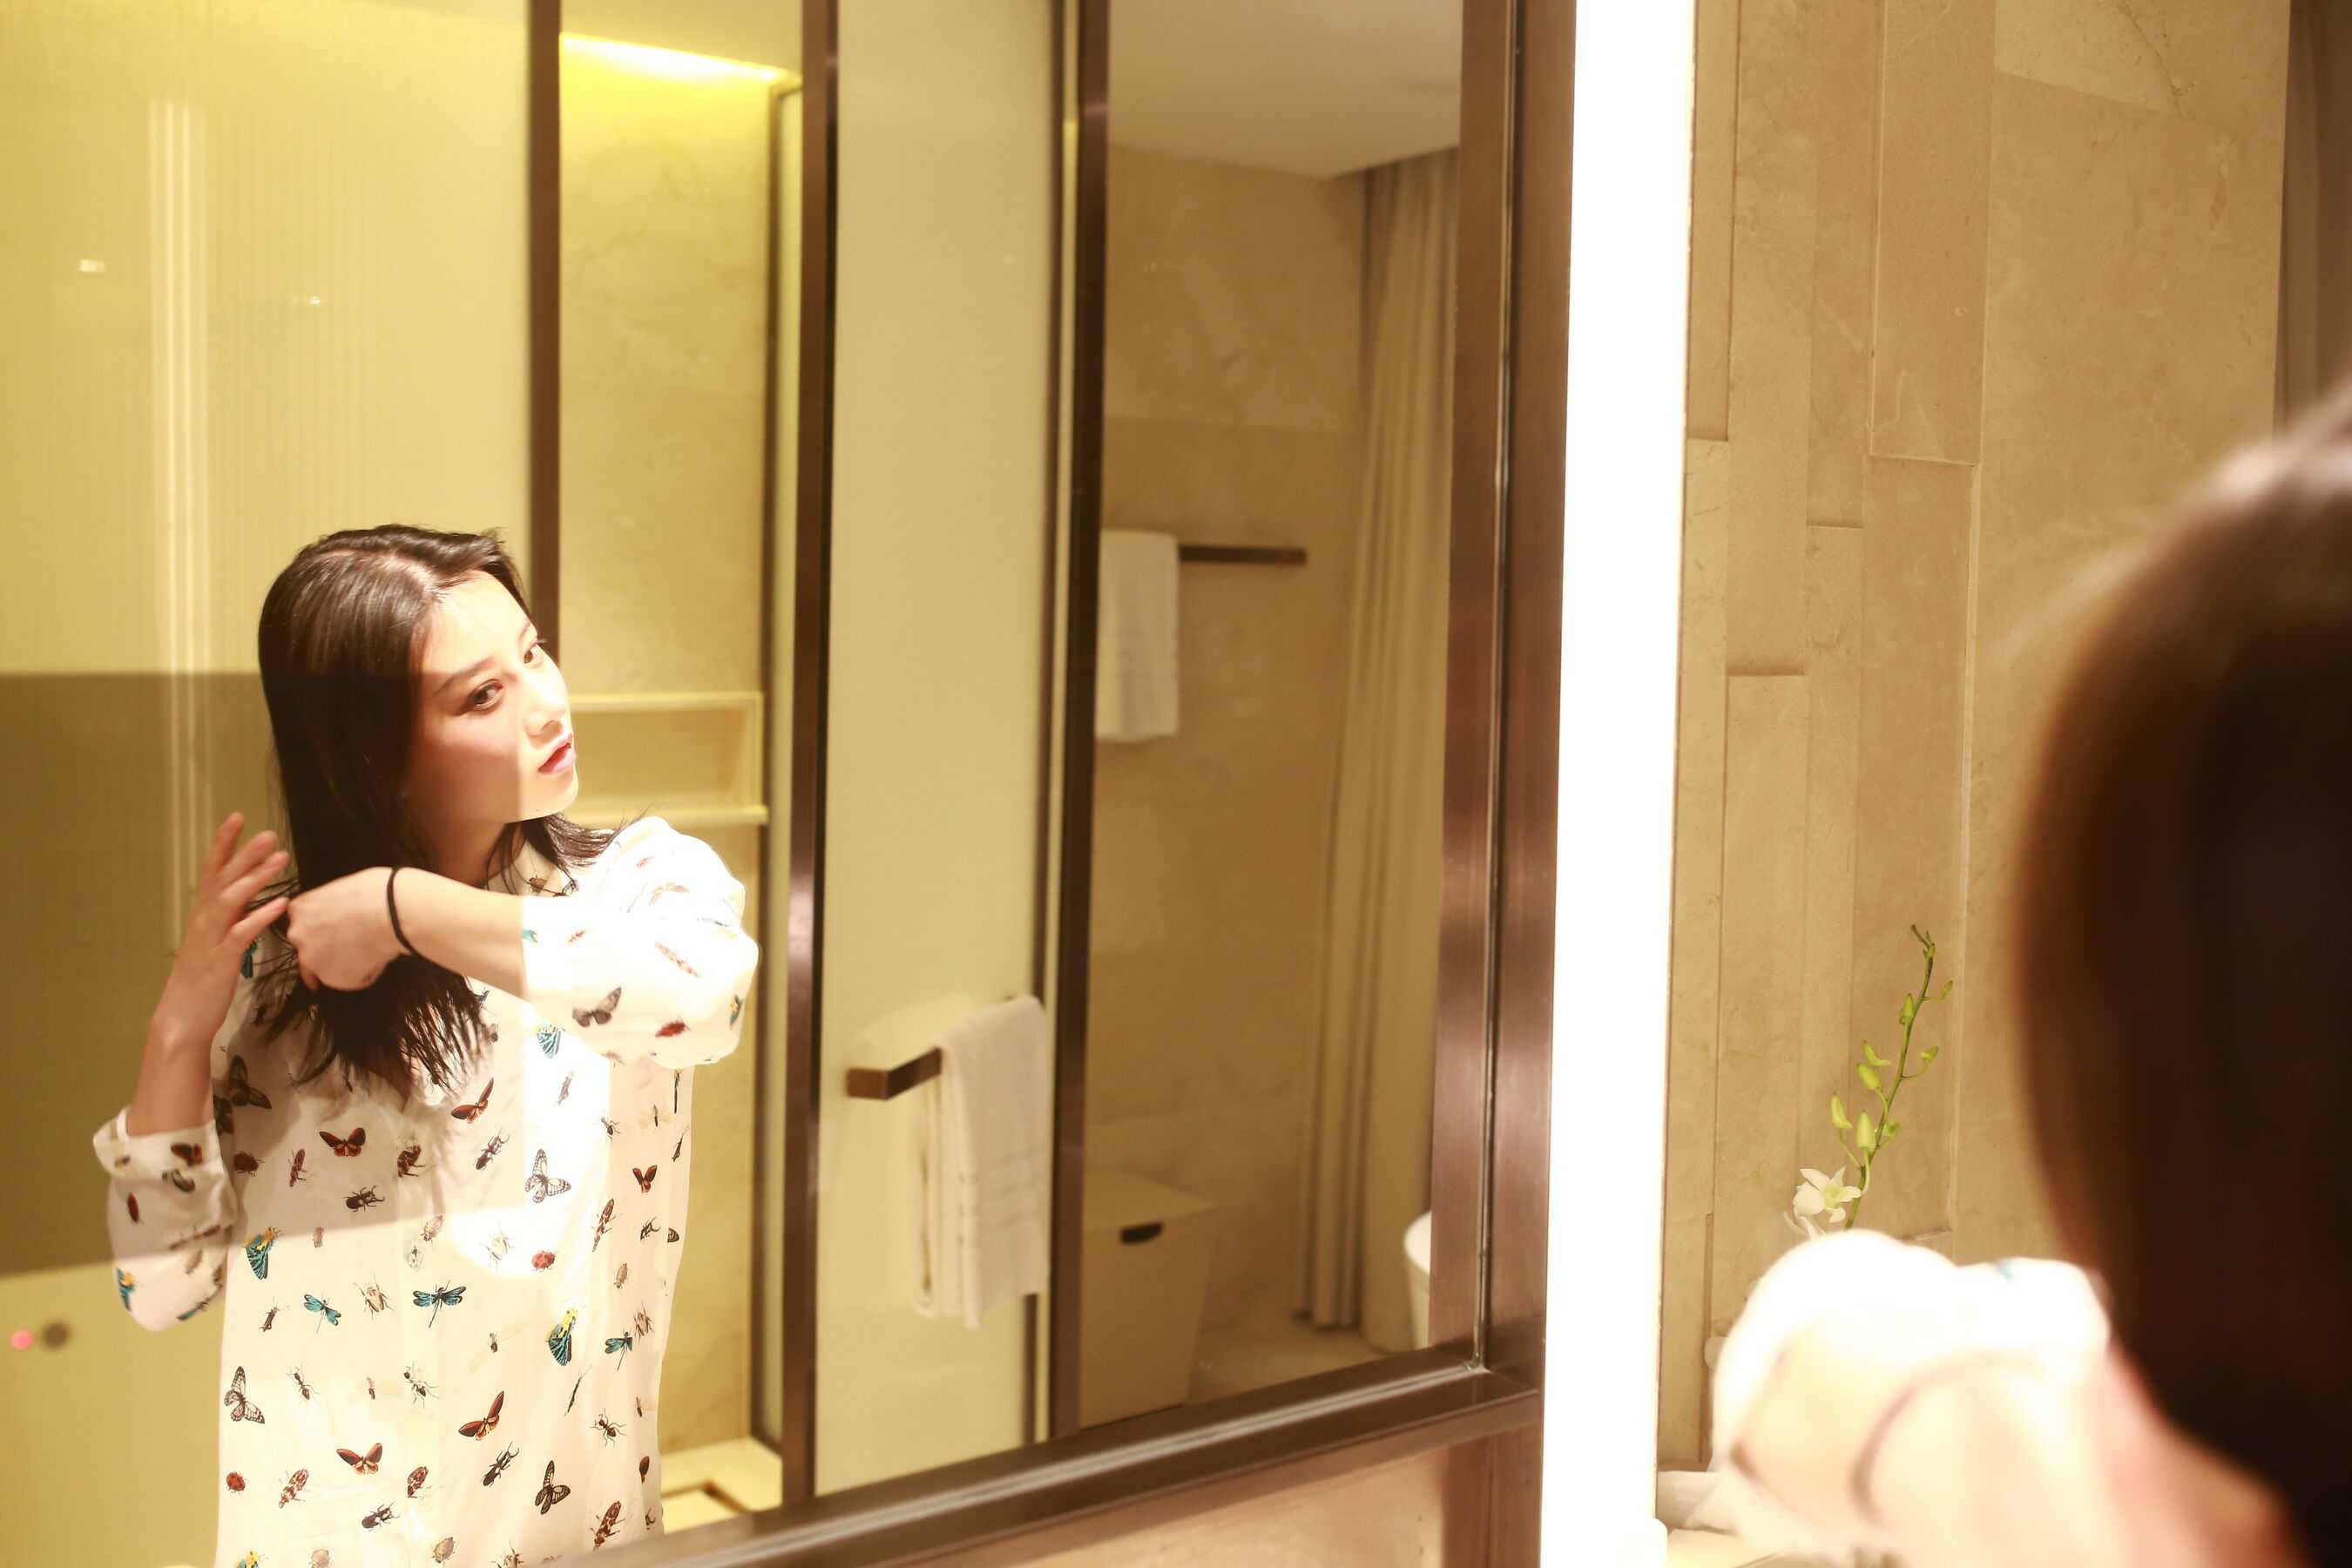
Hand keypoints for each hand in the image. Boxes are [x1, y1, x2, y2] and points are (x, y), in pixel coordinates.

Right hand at [152, 812, 289, 1049]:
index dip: (223, 844)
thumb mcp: (217, 943)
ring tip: (281, 858)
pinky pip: (241, 934)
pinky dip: (260, 917)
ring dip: (256, 878)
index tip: (237, 817)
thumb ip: (231, 920)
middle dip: (244, 853)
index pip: (212, 872)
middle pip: (223, 879)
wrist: (183, 1017)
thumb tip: (251, 903)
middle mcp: (203, 922)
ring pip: (231, 900)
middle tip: (268, 832)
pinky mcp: (220, 960)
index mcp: (203, 916)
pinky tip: (281, 904)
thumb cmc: (203, 981)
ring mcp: (210, 940)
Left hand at [285, 865, 404, 990]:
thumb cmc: (376, 893)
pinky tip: (376, 958)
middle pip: (310, 948)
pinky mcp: (332, 978)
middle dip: (329, 949)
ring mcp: (312, 958)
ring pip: (328, 967)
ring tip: (371, 949)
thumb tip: (342, 915)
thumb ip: (331, 906)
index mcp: (300, 909)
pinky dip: (363, 974)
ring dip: (346, 963)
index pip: (302, 924)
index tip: (333, 932)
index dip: (322, 929)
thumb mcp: (343, 888)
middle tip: (354, 942)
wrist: (392, 912)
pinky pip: (350, 980)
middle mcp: (298, 935)